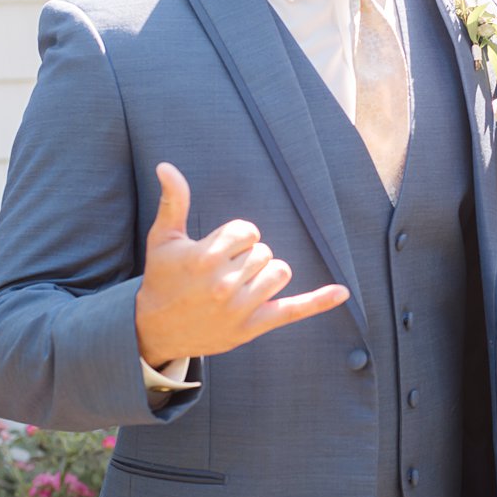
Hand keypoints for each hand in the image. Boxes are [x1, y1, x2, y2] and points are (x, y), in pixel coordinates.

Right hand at [134, 163, 348, 366]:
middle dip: (248, 257)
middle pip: (265, 252)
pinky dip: (318, 301)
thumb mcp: (163, 239)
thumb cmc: (162, 278)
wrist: (154, 330)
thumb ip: (173, 201)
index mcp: (204, 257)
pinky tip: (342, 291)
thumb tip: (166, 166)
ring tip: (240, 285)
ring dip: (266, 274)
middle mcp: (222, 284)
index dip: (237, 237)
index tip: (219, 251)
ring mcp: (239, 308)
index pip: (249, 230)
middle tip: (223, 272)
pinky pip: (292, 310)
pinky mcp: (251, 327)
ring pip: (280, 273)